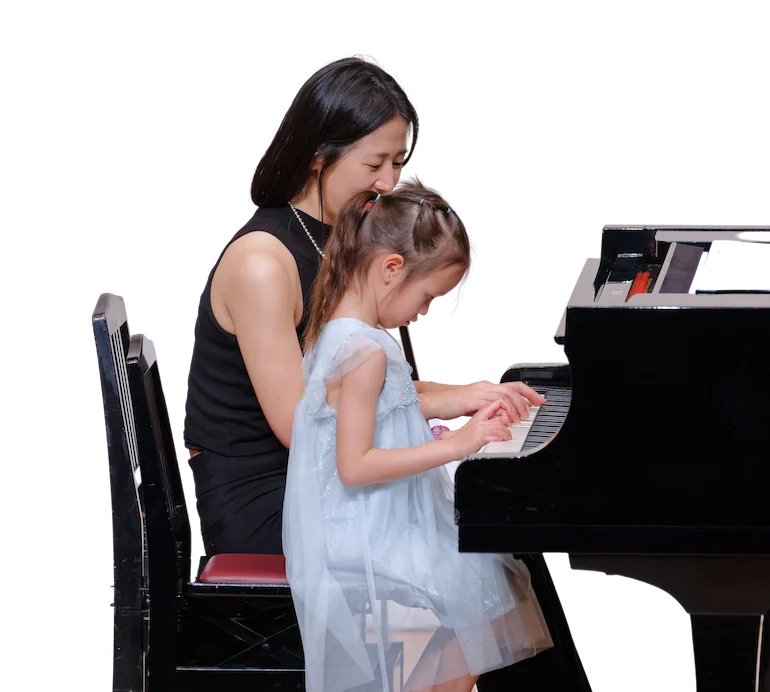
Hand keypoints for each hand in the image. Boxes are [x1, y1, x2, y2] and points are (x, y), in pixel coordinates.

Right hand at [425, 379, 546, 422]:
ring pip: (506, 395)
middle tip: (536, 407)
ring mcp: (480, 392)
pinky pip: (494, 404)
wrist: (436, 402)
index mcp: (487, 386)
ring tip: (521, 417)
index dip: (527, 393)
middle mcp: (486, 386)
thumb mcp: (475, 405)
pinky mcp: (474, 400)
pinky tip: (507, 419)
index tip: (538, 400)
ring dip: (517, 406)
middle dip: (528, 397)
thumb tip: (501, 413)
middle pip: (513, 388)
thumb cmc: (452, 404)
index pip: (512, 386)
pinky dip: (503, 411)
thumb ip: (488, 406)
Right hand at [446, 399, 512, 457]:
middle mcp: (479, 420)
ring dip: (506, 433)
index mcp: (478, 415)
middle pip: (499, 418)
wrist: (450, 445)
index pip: (495, 405)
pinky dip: (500, 438)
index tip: (508, 417)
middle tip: (510, 429)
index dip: (505, 409)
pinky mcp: (478, 438)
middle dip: (507, 424)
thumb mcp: (472, 426)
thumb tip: (496, 424)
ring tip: (508, 437)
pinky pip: (494, 436)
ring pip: (499, 427)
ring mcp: (479, 428)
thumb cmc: (460, 438)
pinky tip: (501, 440)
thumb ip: (484, 422)